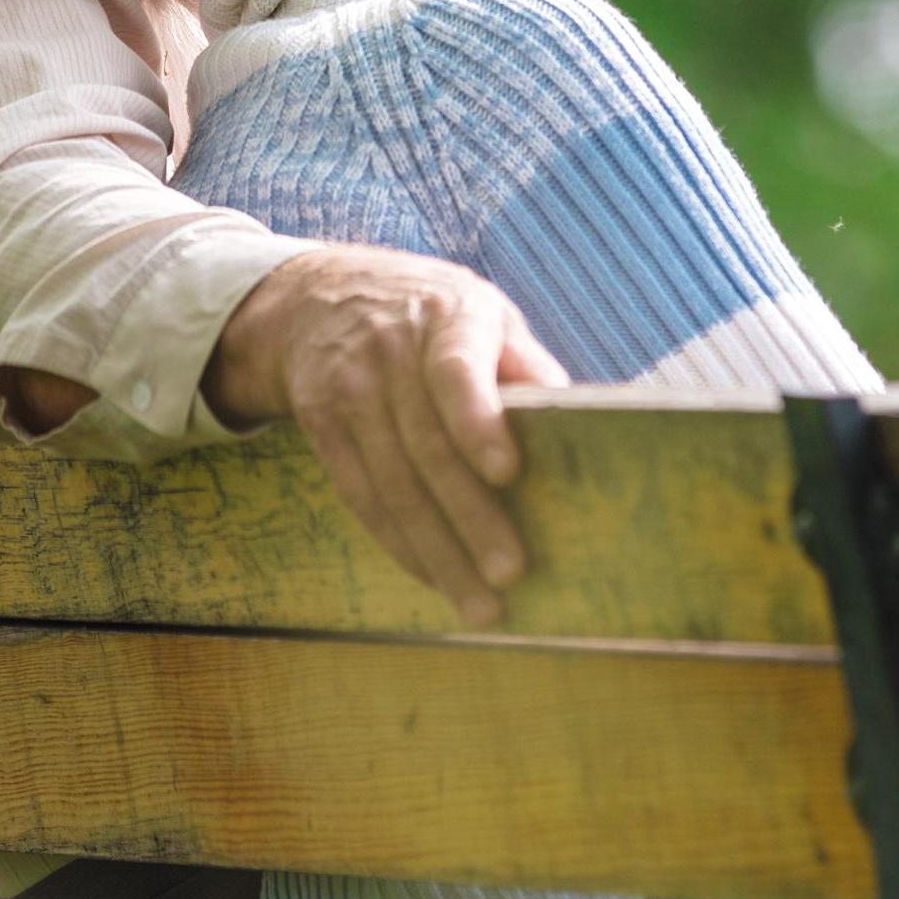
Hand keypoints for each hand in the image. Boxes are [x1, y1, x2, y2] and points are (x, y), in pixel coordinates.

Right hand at [206, 245, 570, 625]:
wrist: (322, 295)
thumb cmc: (435, 315)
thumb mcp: (485, 313)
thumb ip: (526, 364)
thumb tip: (577, 417)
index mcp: (448, 316)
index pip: (456, 370)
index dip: (478, 421)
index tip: (508, 473)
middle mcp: (391, 352)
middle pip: (427, 446)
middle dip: (469, 517)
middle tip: (509, 574)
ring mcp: (349, 390)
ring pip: (392, 484)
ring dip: (436, 551)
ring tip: (478, 604)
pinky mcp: (320, 424)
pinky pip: (360, 494)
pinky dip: (398, 542)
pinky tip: (431, 578)